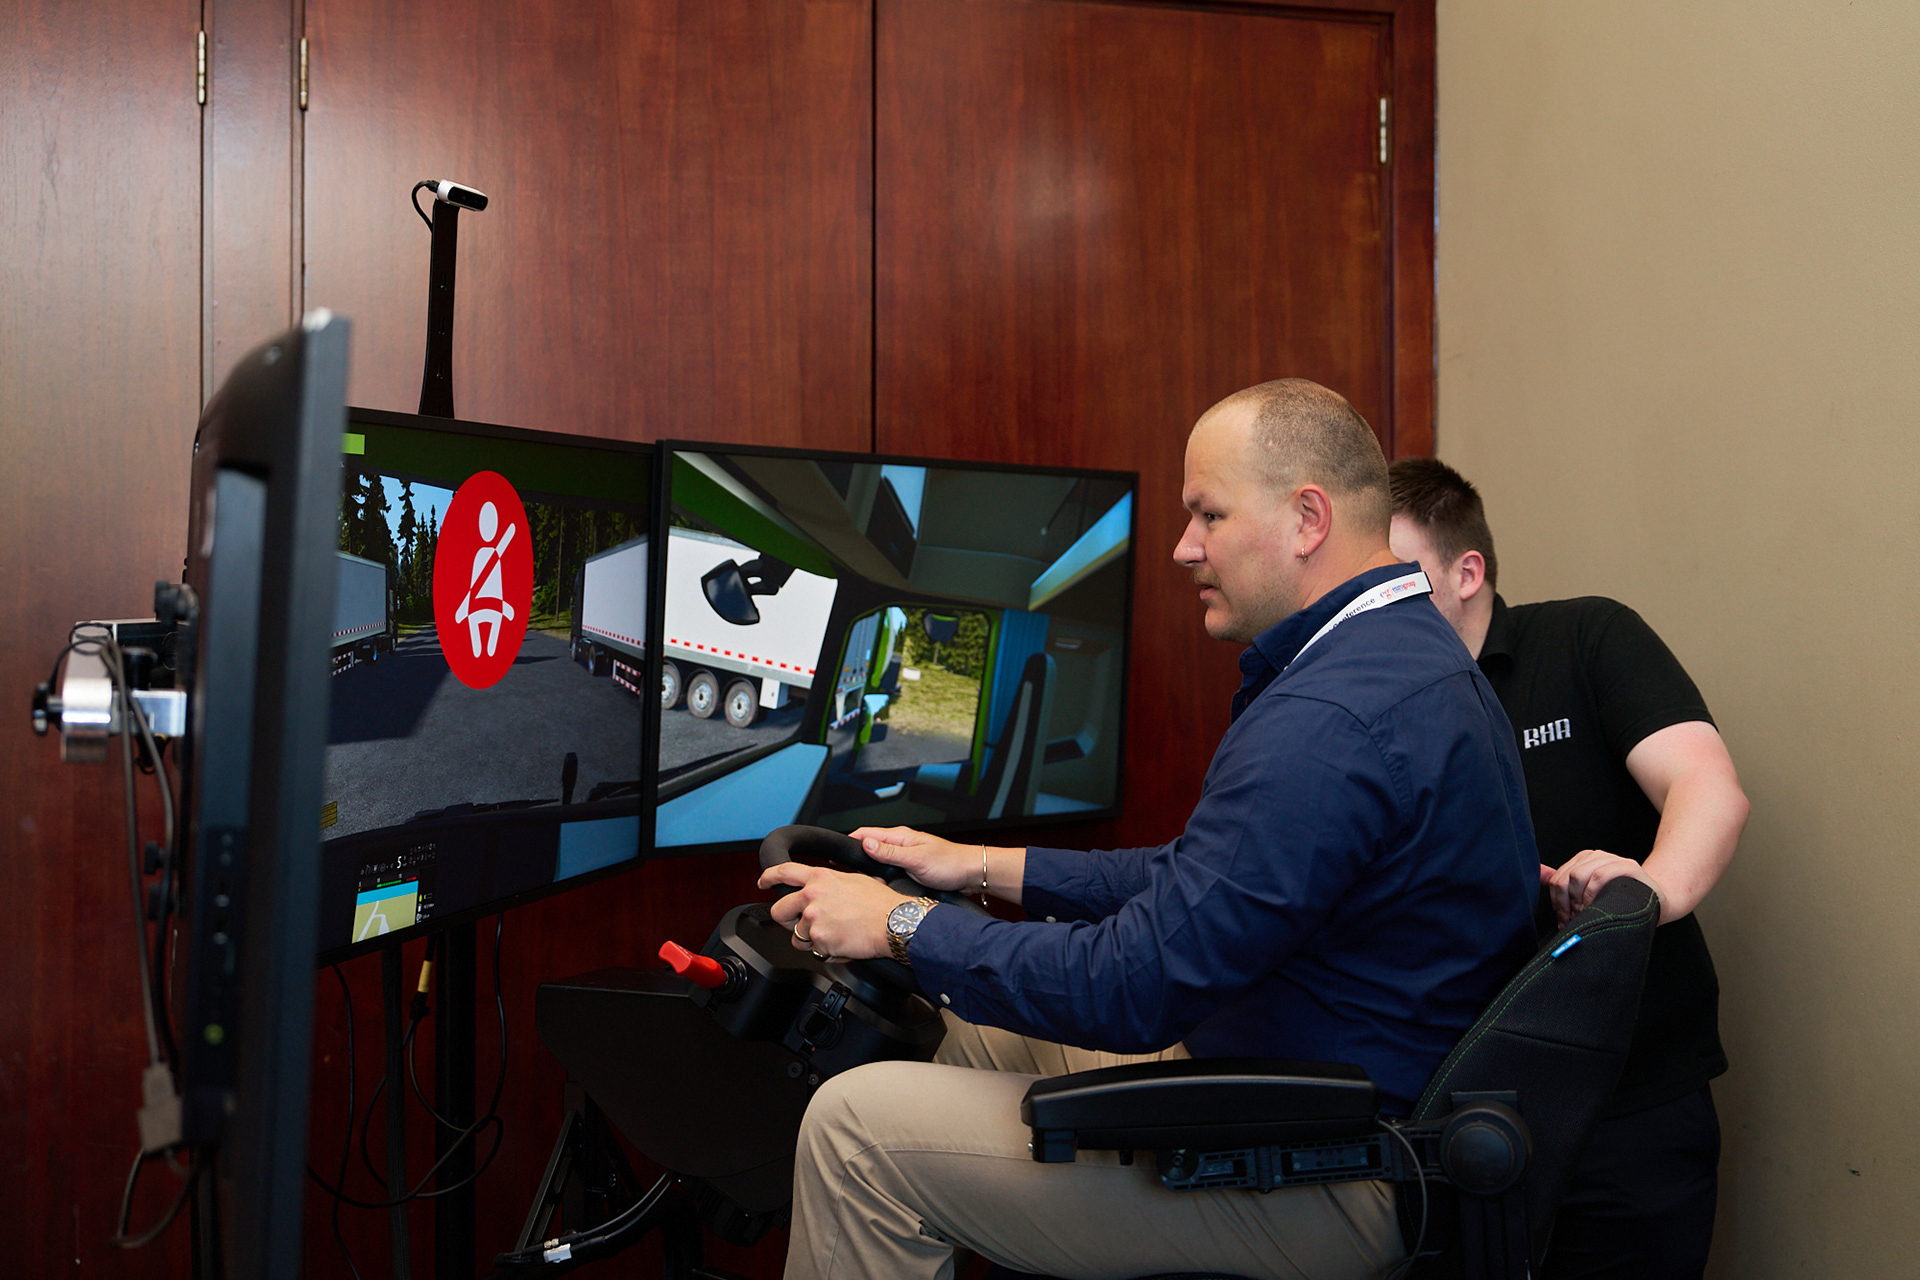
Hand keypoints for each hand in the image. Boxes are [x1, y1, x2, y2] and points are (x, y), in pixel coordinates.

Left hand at [757, 861, 911, 960]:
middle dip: (786, 921)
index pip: (784, 871)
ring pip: (797, 938)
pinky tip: (844, 944)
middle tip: (800, 925)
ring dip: (811, 941)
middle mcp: (813, 896)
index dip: (769, 876)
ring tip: (835, 935)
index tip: (763, 882)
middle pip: (779, 911)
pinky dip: (828, 953)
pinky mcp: (820, 940)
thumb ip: (833, 882)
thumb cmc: (882, 903)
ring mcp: (814, 919)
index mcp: (821, 878)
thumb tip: (826, 886)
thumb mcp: (856, 879)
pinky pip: (815, 953)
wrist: (895, 922)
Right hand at [847, 825, 975, 892]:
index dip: (848, 842)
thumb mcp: (916, 860)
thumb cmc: (950, 864)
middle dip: (854, 857)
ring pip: (878, 859)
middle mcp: (900, 844)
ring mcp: (905, 855)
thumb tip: (866, 843)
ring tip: (856, 880)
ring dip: (868, 867)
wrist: (971, 873)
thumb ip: (890, 852)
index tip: (835, 855)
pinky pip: (889, 868)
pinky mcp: (910, 867)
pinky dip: (880, 875)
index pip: (865, 834)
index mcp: (899, 836)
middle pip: (869, 847)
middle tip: (841, 872)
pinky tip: (877, 885)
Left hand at [1540, 850, 1664, 926]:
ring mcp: (1612, 859)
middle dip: (1564, 904)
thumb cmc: (1621, 898)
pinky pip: (1600, 876)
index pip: (1557, 879)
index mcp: (1583, 860)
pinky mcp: (1628, 866)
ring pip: (1579, 875)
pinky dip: (1592, 894)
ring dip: (1578, 901)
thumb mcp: (1590, 891)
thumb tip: (1538, 873)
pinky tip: (1595, 907)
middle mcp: (1596, 856)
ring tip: (1584, 917)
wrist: (1658, 898)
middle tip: (1572, 923)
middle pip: (1565, 878)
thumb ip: (1565, 883)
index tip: (1562, 921)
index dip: (1556, 903)